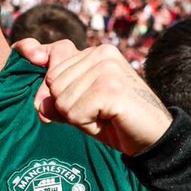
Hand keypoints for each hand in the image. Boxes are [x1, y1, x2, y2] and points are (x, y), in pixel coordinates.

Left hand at [14, 39, 171, 156]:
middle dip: (69, 108)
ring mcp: (107, 69)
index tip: (62, 91)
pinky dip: (87, 125)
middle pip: (53, 85)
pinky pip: (74, 113)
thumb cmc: (113, 121)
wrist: (152, 138)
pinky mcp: (111, 88)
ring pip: (62, 101)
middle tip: (97, 111)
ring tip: (104, 115)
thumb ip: (54, 99)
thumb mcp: (78, 107)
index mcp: (94, 52)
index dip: (51, 87)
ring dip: (79, 118)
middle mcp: (101, 53)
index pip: (51, 66)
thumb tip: (38, 105)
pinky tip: (110, 120)